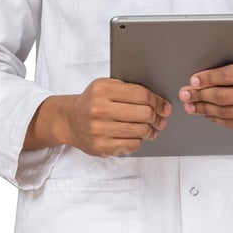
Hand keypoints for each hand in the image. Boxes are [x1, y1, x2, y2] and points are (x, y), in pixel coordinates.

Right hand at [24, 79, 171, 156]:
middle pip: (144, 114)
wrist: (68, 120)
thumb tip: (158, 100)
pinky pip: (132, 145)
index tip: (164, 106)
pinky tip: (136, 136)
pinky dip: (138, 140)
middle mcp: (99, 110)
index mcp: (102, 90)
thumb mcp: (105, 86)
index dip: (158, 101)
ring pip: (140, 131)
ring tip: (151, 128)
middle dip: (157, 117)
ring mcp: (99, 130)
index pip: (141, 95)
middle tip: (161, 119)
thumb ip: (128, 89)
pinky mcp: (101, 147)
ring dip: (150, 130)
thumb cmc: (91, 102)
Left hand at [178, 54, 232, 134]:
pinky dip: (217, 119)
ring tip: (191, 105)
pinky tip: (207, 113)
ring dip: (205, 110)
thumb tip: (202, 75)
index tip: (193, 80)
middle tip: (186, 94)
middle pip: (226, 97)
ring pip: (228, 113)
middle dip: (201, 96)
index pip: (229, 75)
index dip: (207, 79)